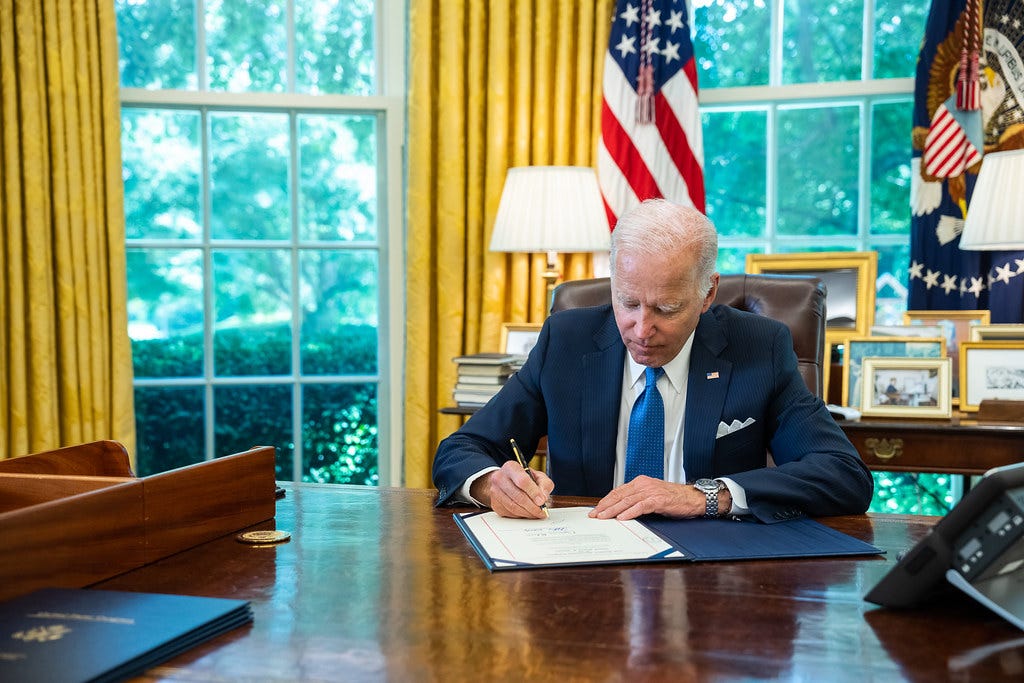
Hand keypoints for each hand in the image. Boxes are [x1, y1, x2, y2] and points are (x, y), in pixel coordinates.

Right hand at [470, 460, 553, 518]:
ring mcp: (495, 492)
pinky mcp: (495, 504)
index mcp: (511, 467)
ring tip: (537, 513)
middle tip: (542, 511)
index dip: (533, 492)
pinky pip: (510, 513)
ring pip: (514, 507)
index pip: (522, 481)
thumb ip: (544, 484)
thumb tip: (543, 497)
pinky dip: (521, 515)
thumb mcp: (537, 475)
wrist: (505, 481)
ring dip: (528, 513)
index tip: (542, 501)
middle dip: (533, 507)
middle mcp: (500, 478)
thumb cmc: (523, 478)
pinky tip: (527, 513)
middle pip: (518, 496)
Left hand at [589, 476, 731, 519]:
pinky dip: (630, 512)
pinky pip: (640, 506)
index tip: (596, 509)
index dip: (606, 501)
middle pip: (619, 495)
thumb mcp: (652, 496)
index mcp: (640, 483)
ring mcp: (650, 491)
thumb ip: (637, 500)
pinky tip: (622, 518)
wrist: (693, 498)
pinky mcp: (658, 500)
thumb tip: (621, 511)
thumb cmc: (673, 499)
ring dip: (613, 510)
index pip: (618, 491)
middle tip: (594, 514)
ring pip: (627, 501)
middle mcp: (643, 485)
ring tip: (603, 517)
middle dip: (605, 506)